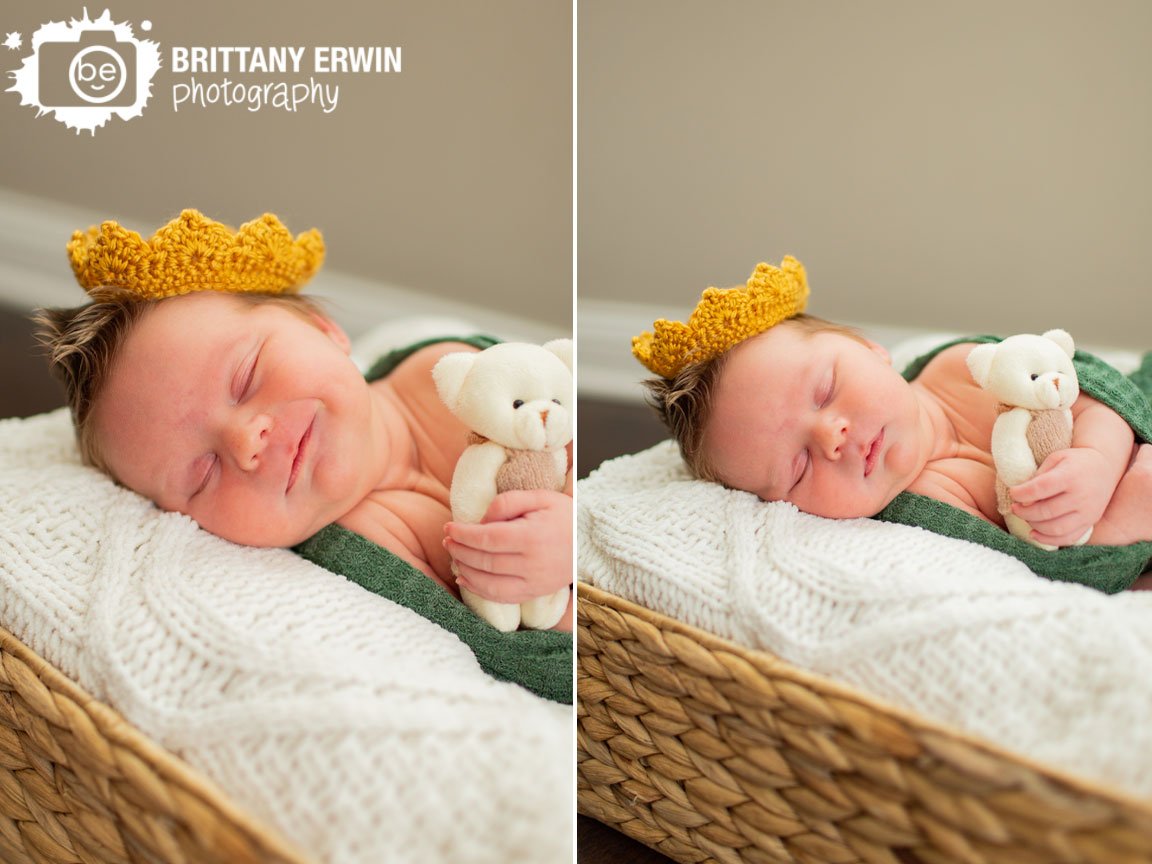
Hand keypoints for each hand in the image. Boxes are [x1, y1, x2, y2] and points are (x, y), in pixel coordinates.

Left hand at [443, 489, 571, 603]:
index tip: (449, 527)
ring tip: (453, 556)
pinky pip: (501, 597)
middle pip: (485, 561)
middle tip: (447, 540)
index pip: (488, 539)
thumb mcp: (539, 497)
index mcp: (532, 537)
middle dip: (460, 551)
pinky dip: (478, 590)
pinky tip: (465, 578)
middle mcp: (532, 563)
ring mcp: (534, 582)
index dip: (463, 534)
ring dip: (465, 570)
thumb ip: (507, 502)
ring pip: (489, 583)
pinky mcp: (534, 593)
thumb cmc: (563, 515)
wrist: (589, 540)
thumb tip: (481, 521)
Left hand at [1010, 447, 1113, 546]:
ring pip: (1056, 528)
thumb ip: (1039, 475)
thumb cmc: (1074, 461)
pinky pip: (1069, 538)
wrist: (1104, 467)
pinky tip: (1034, 534)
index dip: (1021, 493)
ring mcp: (1088, 512)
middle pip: (1046, 511)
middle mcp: (1081, 496)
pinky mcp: (1090, 522)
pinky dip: (1049, 540)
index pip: (1040, 488)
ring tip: (1025, 517)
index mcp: (1070, 476)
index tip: (1013, 493)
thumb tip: (1022, 497)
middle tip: (1015, 508)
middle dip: (1024, 512)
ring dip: (1034, 525)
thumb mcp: (1056, 458)